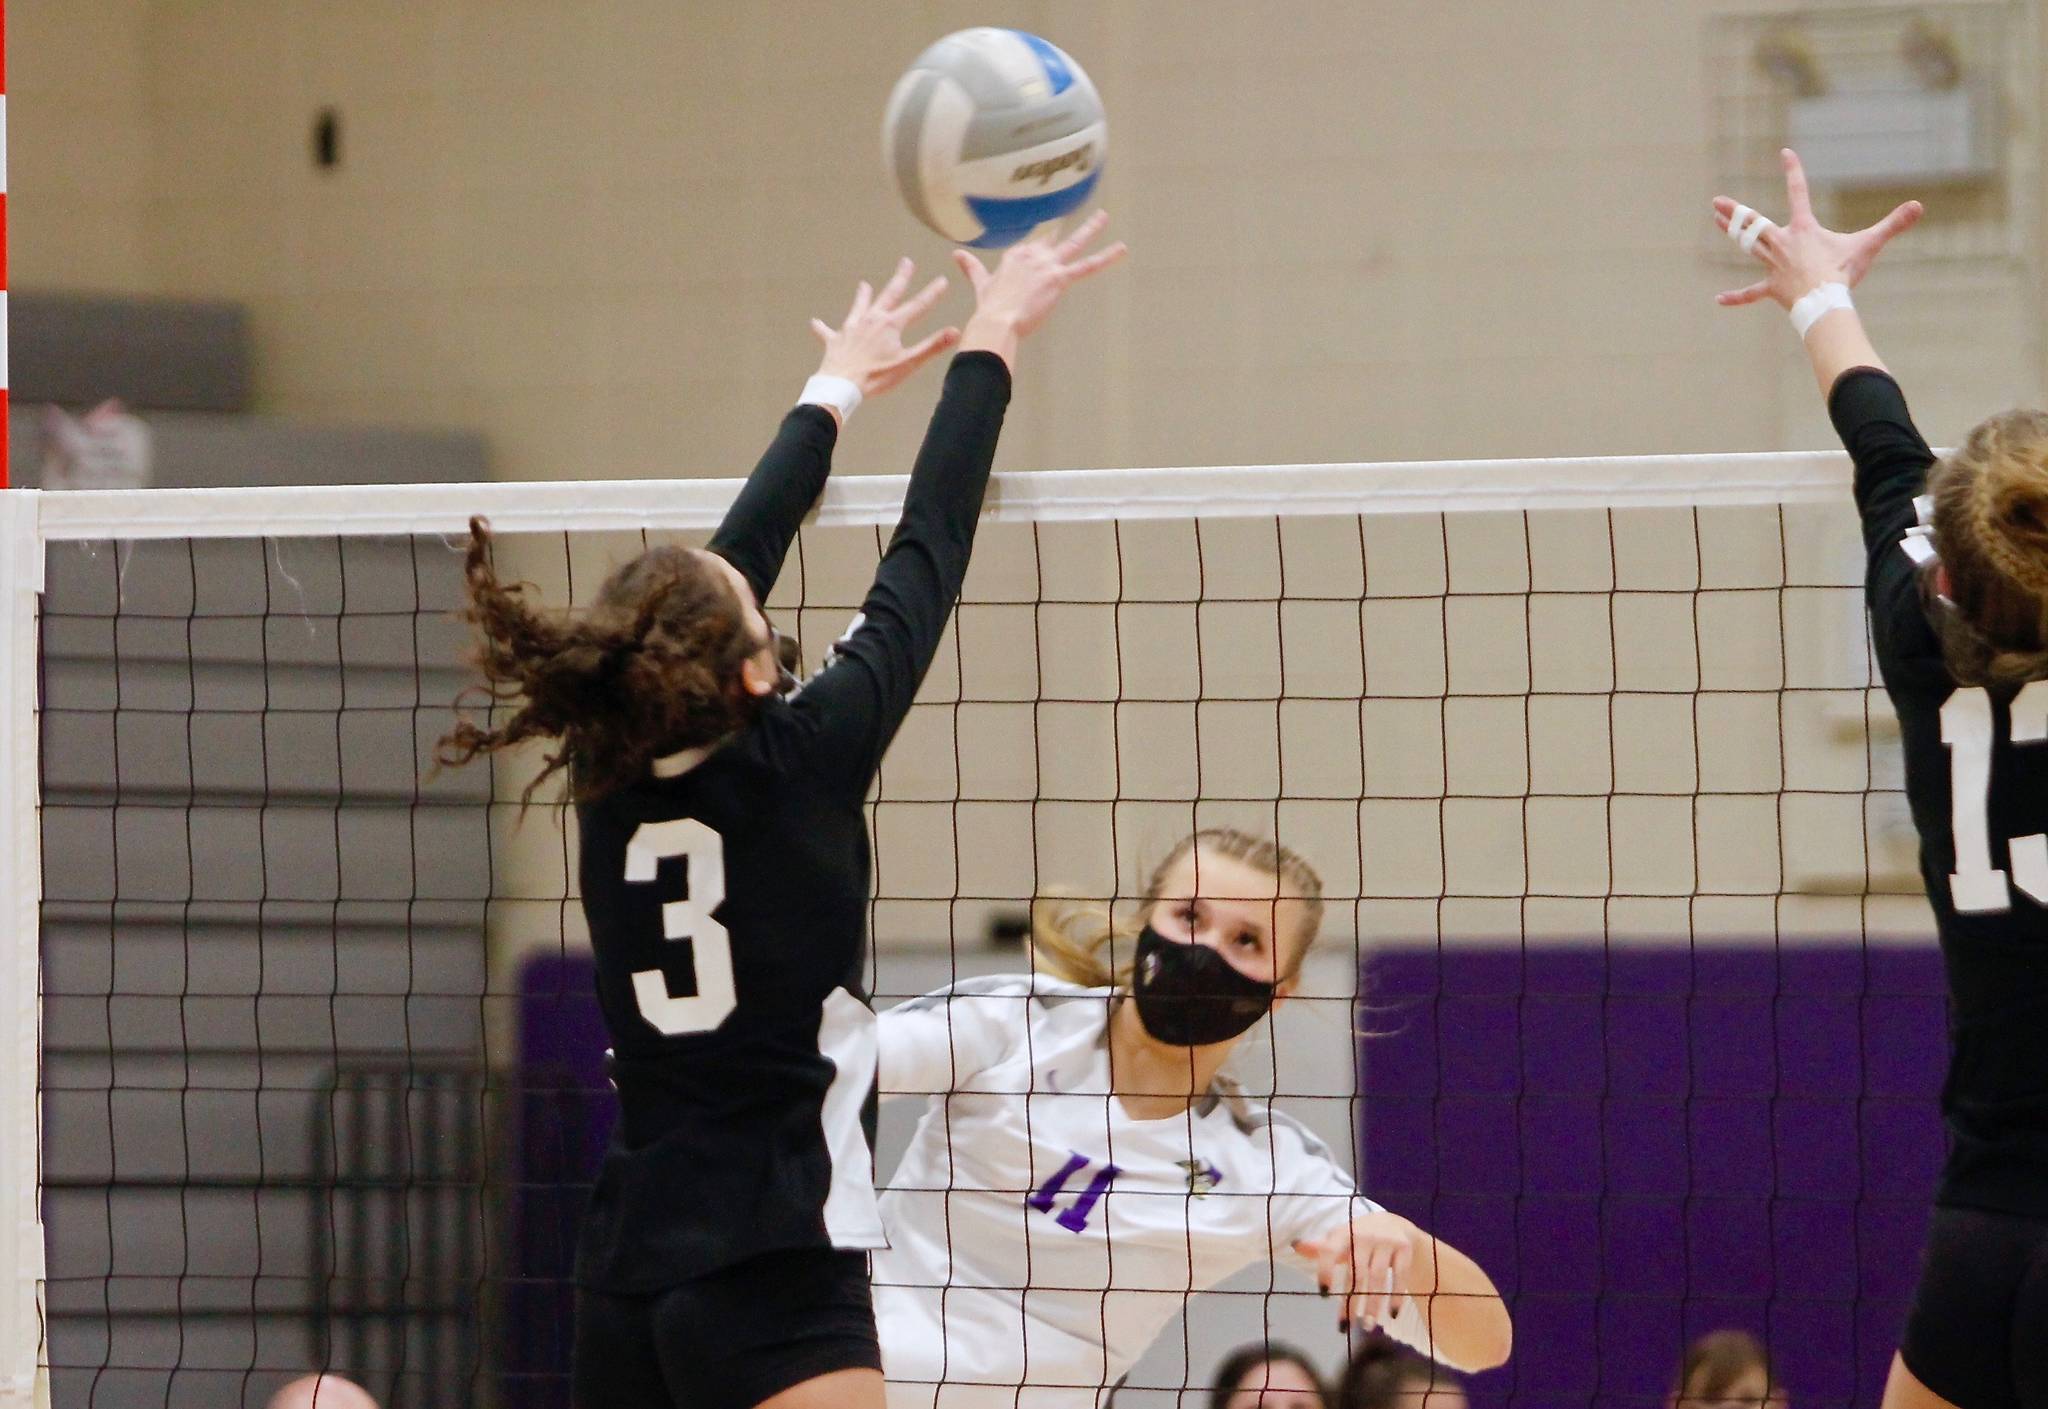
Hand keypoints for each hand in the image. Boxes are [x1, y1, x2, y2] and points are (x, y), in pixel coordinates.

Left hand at [812, 258, 958, 399]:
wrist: (841, 386)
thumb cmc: (876, 377)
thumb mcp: (908, 363)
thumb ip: (932, 346)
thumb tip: (955, 331)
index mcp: (891, 325)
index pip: (917, 306)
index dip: (932, 293)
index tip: (942, 279)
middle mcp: (871, 320)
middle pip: (888, 295)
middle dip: (900, 278)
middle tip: (906, 262)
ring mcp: (852, 328)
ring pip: (858, 307)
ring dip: (862, 296)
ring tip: (863, 284)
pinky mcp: (835, 340)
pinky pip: (827, 332)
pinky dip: (822, 327)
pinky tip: (815, 322)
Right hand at [954, 210, 1127, 366]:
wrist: (996, 321)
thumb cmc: (989, 308)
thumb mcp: (982, 284)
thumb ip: (972, 267)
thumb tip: (955, 254)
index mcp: (1015, 255)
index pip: (1033, 244)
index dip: (1040, 243)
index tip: (1046, 237)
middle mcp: (1032, 254)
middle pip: (1053, 236)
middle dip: (1065, 224)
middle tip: (1075, 214)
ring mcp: (1047, 265)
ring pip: (1073, 243)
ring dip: (1090, 229)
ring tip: (1104, 217)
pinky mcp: (1059, 278)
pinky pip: (1087, 266)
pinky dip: (1105, 258)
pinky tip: (1121, 250)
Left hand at [1293, 1212, 1417, 1334]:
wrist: (1394, 1223)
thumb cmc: (1358, 1237)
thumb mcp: (1339, 1239)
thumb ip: (1320, 1247)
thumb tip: (1295, 1245)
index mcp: (1343, 1233)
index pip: (1330, 1251)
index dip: (1326, 1271)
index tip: (1324, 1295)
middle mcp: (1364, 1235)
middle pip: (1356, 1273)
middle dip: (1351, 1302)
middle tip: (1345, 1326)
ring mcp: (1386, 1241)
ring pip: (1378, 1278)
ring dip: (1372, 1304)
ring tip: (1367, 1325)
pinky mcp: (1404, 1248)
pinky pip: (1400, 1276)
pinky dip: (1396, 1296)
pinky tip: (1392, 1315)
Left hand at [1712, 148, 1921, 308]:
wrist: (1824, 301)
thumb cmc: (1843, 272)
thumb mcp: (1869, 244)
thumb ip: (1893, 224)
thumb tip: (1919, 206)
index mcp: (1804, 229)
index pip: (1798, 192)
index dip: (1793, 171)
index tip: (1785, 153)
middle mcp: (1783, 243)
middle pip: (1755, 223)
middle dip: (1735, 211)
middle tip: (1716, 201)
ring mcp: (1774, 266)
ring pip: (1748, 246)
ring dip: (1731, 232)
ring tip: (1715, 220)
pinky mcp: (1772, 288)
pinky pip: (1751, 293)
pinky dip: (1737, 297)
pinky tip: (1719, 300)